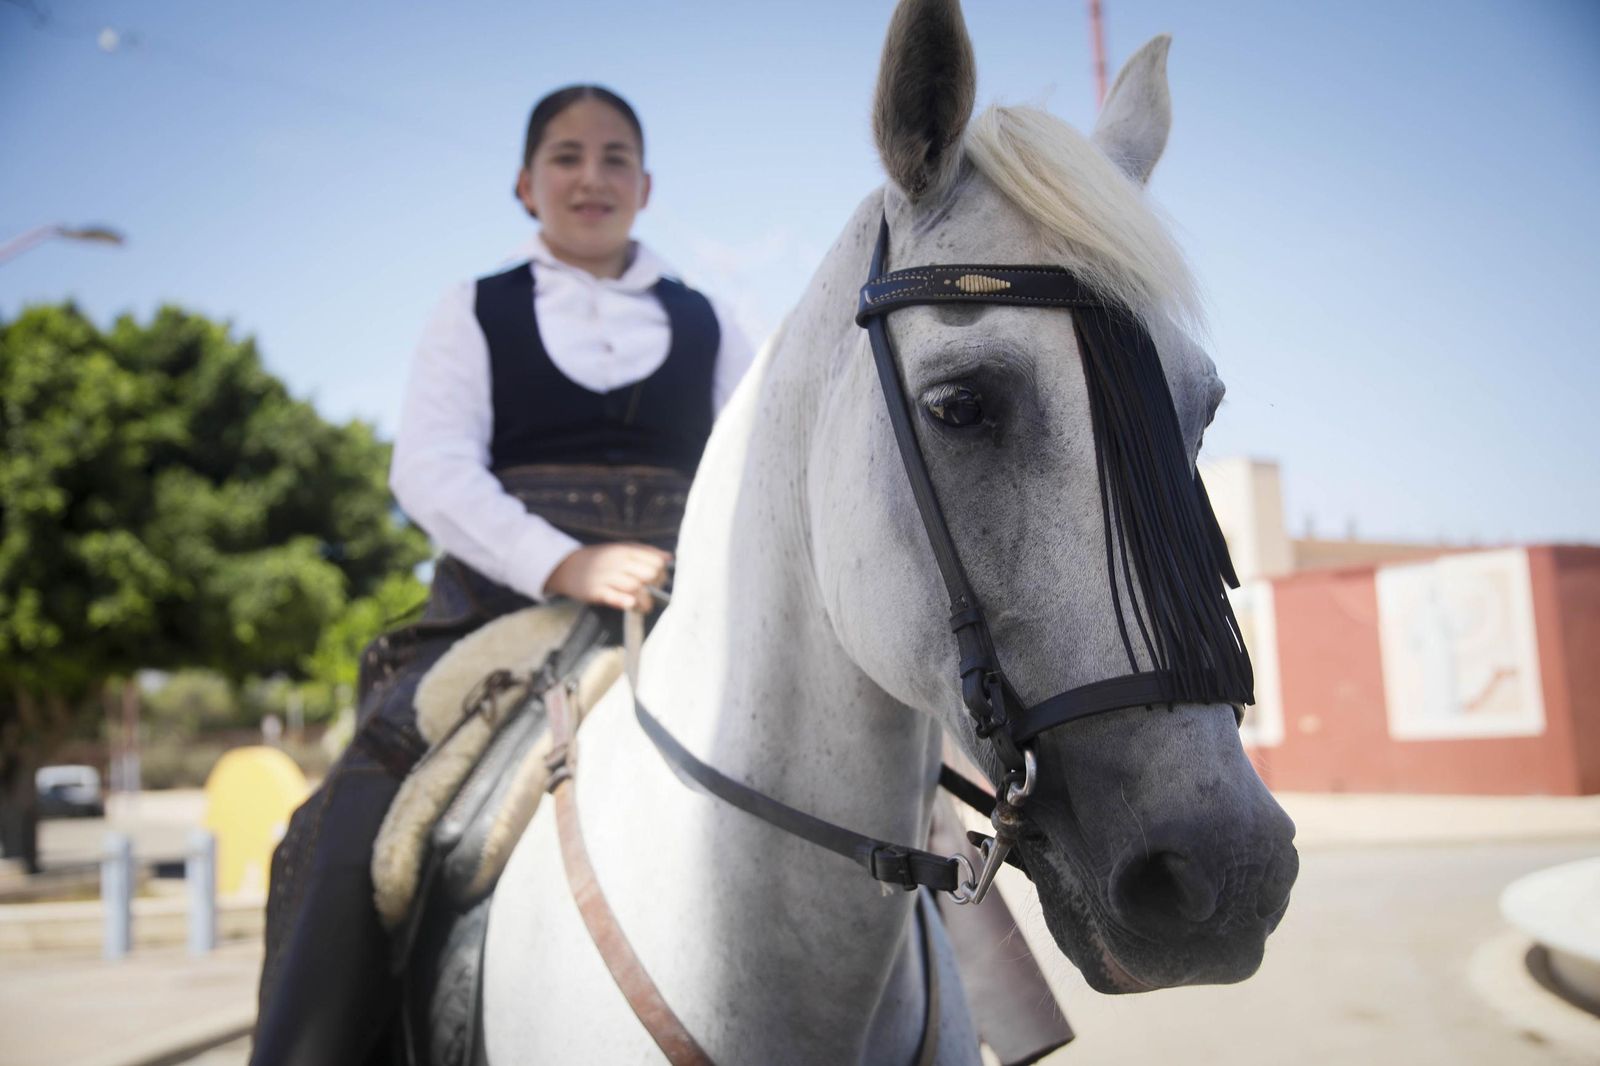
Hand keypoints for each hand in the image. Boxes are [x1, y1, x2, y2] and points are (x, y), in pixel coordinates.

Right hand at [542, 543, 670, 611]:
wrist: (568, 565)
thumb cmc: (600, 559)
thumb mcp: (621, 549)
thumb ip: (645, 553)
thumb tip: (669, 558)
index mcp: (626, 551)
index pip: (655, 562)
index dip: (661, 573)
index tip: (658, 581)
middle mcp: (618, 562)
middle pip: (648, 575)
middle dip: (655, 586)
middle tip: (652, 594)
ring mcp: (607, 577)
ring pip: (635, 587)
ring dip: (644, 600)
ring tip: (644, 605)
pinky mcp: (596, 591)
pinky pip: (613, 597)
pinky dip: (624, 600)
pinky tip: (630, 604)